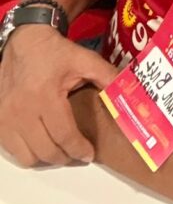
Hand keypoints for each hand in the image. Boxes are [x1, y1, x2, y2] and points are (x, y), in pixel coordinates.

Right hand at [0, 25, 116, 166]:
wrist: (24, 43)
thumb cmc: (56, 53)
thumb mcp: (85, 60)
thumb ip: (107, 76)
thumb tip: (129, 90)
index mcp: (45, 96)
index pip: (63, 134)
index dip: (79, 149)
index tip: (90, 154)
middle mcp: (21, 111)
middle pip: (45, 150)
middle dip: (66, 158)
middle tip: (80, 156)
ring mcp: (6, 118)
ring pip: (26, 156)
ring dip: (46, 160)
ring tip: (62, 153)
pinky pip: (11, 150)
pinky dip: (28, 153)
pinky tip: (42, 146)